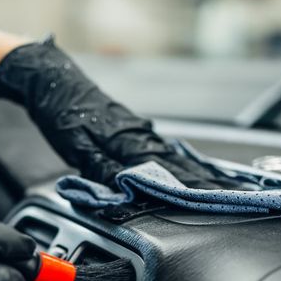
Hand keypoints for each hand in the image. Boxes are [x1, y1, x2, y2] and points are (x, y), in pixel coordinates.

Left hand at [0, 38, 220, 187]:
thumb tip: (124, 189)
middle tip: (227, 197)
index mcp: (128, 142)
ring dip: (193, 172)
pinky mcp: (131, 127)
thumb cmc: (62, 113)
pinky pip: (161, 148)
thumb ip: (102, 169)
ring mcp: (137, 129)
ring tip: (214, 185)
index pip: (166, 171)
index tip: (212, 200)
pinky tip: (184, 164)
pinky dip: (177, 159)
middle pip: (176, 164)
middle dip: (201, 182)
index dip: (189, 188)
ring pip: (172, 155)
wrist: (53, 80)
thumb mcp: (76, 147)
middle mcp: (139, 135)